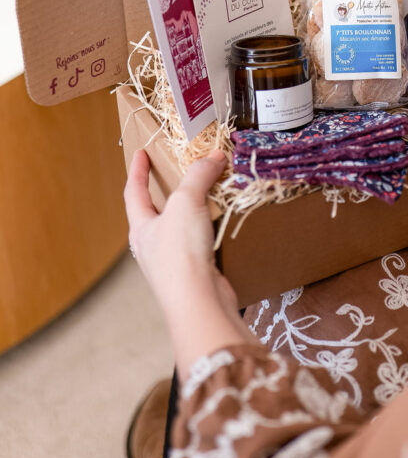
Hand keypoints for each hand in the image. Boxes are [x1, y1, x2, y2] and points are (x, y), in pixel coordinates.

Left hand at [125, 149, 248, 377]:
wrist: (200, 304)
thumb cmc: (181, 254)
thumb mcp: (186, 203)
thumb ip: (198, 175)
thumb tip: (213, 157)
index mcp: (141, 229)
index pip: (134, 193)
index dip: (137, 170)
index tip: (140, 153)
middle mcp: (153, 247)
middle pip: (155, 212)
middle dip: (165, 192)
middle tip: (176, 172)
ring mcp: (174, 263)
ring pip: (180, 228)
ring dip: (192, 210)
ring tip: (207, 192)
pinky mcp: (196, 273)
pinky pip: (200, 242)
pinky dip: (210, 227)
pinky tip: (222, 222)